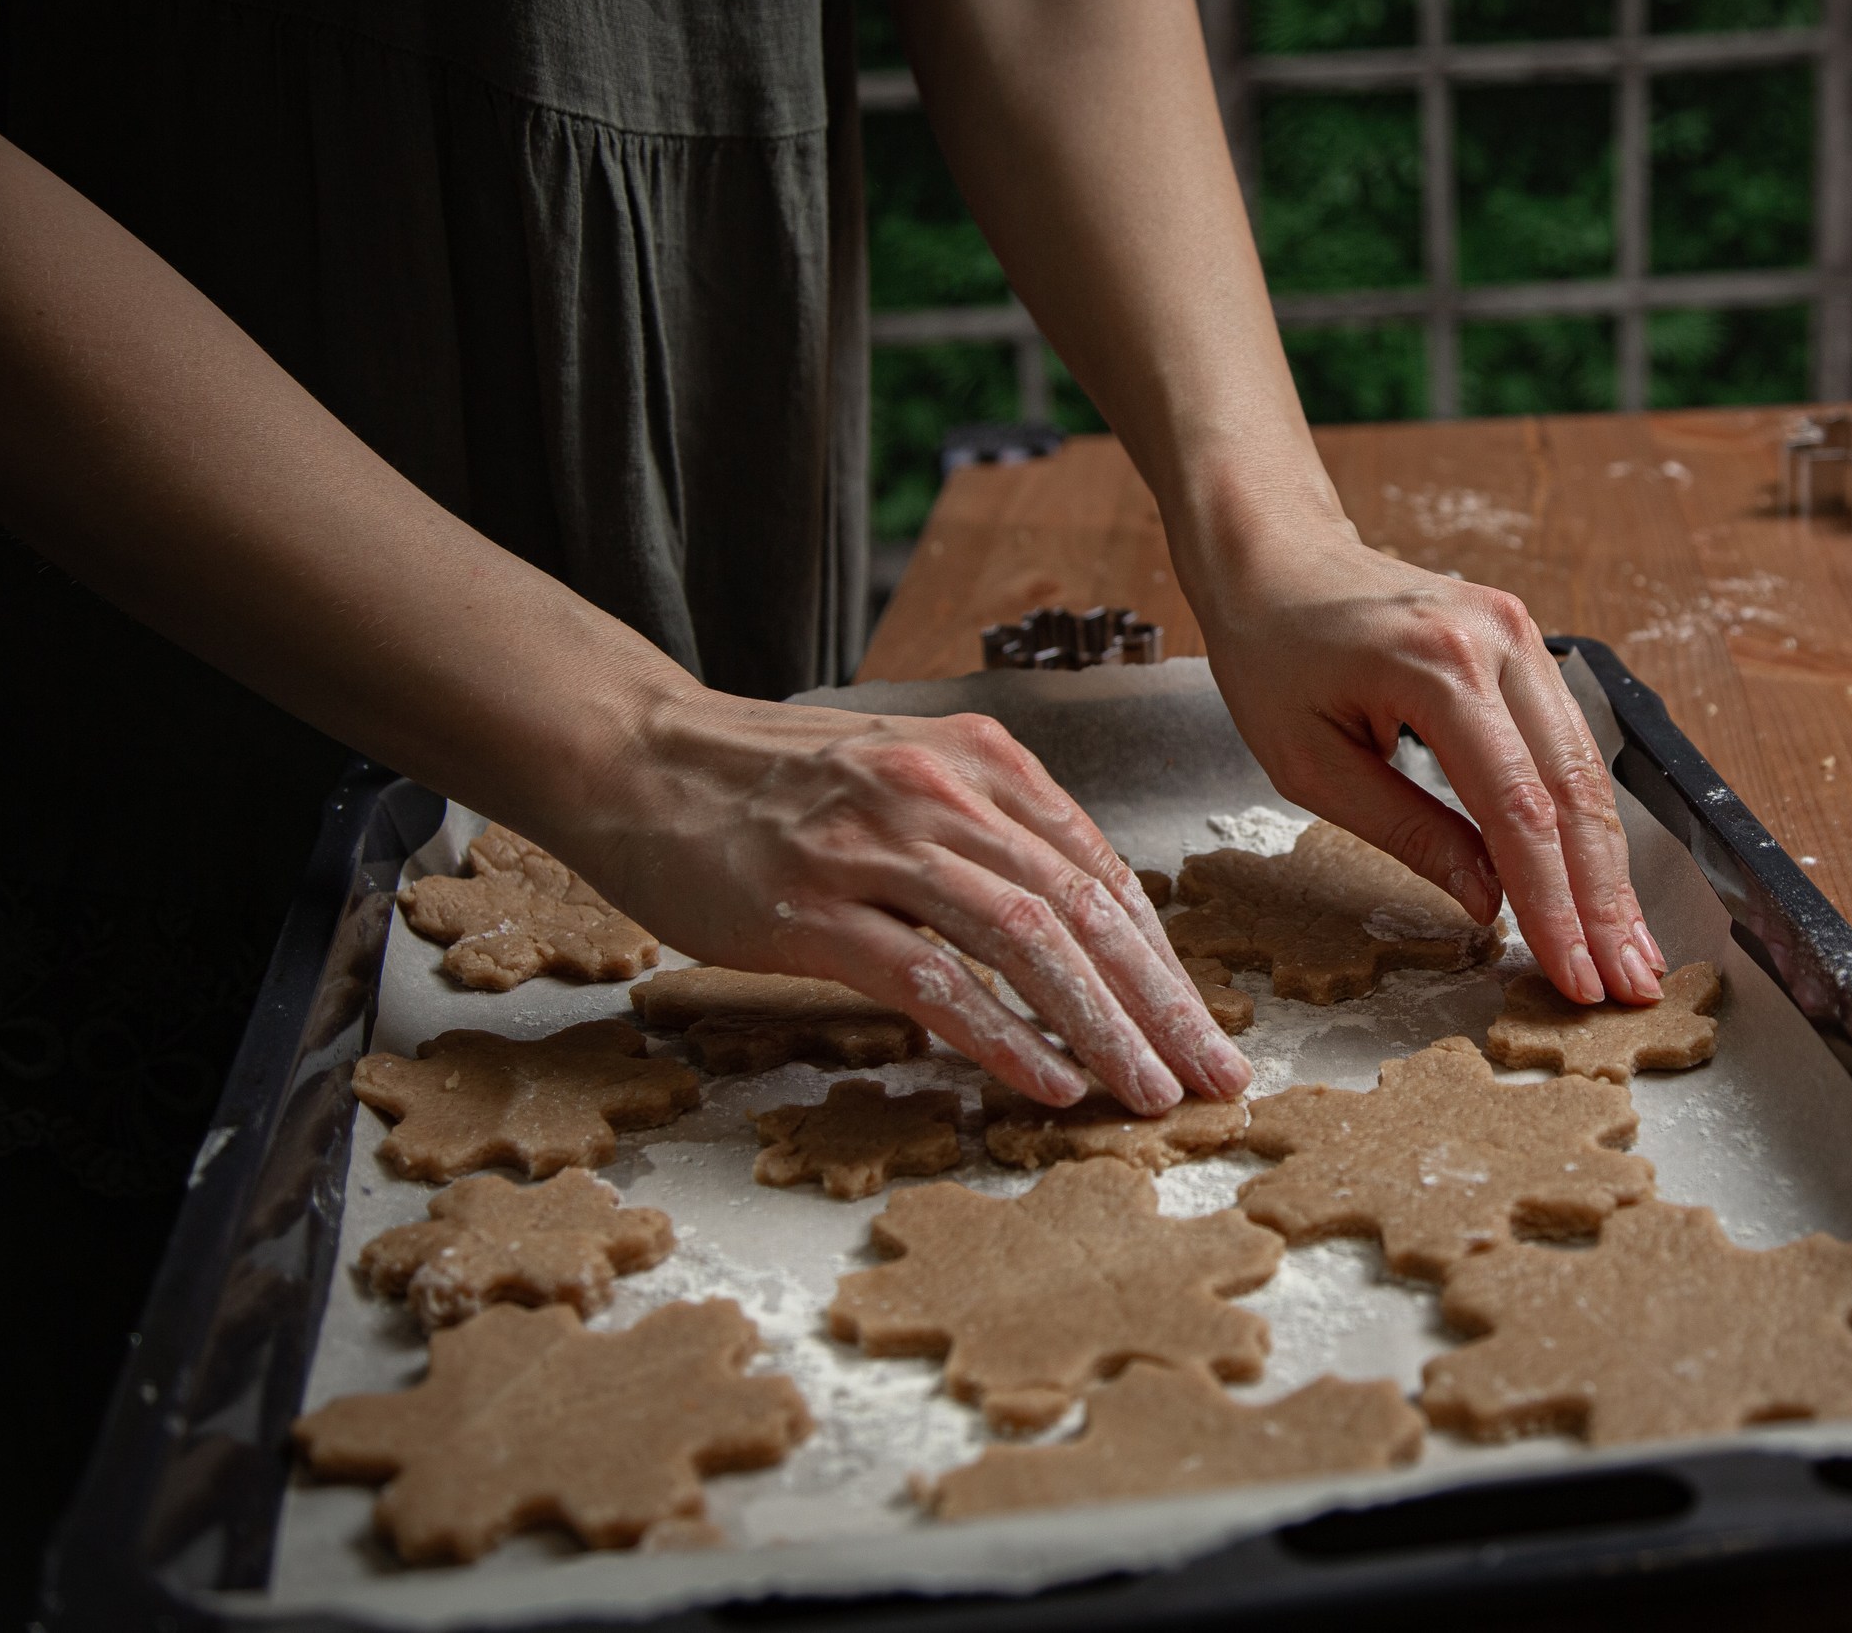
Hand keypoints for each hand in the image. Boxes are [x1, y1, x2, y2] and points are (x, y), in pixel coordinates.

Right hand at [549, 689, 1250, 1113]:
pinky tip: (1048, 1084)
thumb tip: (1078, 927)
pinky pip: (932, 981)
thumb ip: (988, 837)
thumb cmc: (775, 785)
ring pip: (1024, 943)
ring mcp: (877, 849)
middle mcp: (942, 795)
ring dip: (1100, 1028)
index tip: (1205, 1028)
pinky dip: (1002, 1037)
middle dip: (1161, 1004)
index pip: (1100, 873)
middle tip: (1213, 1076)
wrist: (638, 760)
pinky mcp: (812, 908)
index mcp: (981, 763)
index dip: (1163, 961)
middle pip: (1082, 910)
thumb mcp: (903, 779)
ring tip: (1148, 1092)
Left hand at [1196, 523, 1665, 1005]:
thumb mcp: (1311, 765)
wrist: (1274, 557)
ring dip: (1612, 866)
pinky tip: (1604, 878)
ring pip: (1589, 769)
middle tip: (1631, 981)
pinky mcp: (1526, 643)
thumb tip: (1489, 903)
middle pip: (1575, 790)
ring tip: (1633, 949)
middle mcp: (1497, 640)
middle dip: (1605, 899)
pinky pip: (1571, 742)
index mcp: (1436, 667)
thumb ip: (1408, 831)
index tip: (1574, 974)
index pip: (1518, 808)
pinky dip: (1589, 818)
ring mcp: (1521, 633)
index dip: (1553, 903)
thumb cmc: (1272, 656)